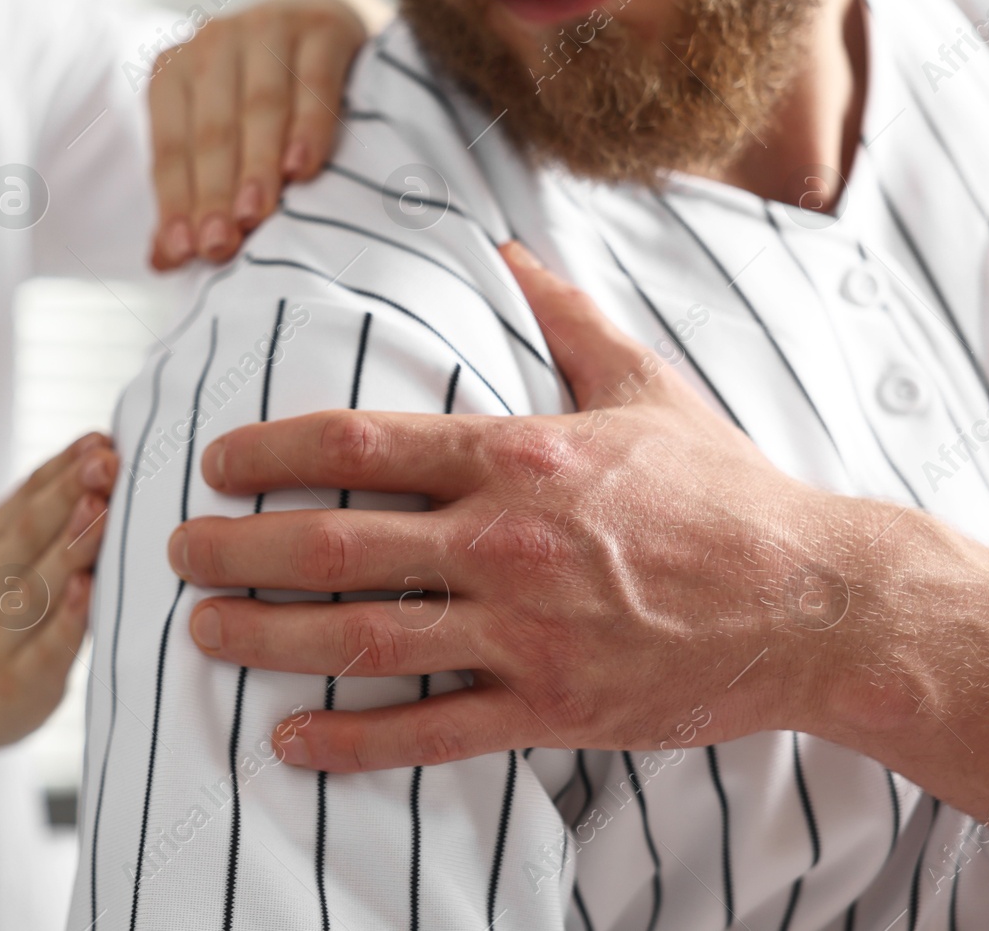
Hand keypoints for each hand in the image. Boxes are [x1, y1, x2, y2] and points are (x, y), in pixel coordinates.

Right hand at [0, 432, 116, 757]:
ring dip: (71, 544)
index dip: (65, 468)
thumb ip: (45, 508)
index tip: (101, 440)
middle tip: (106, 462)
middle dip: (70, 492)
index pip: (29, 499)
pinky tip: (85, 590)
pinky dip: (66, 619)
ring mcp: (6, 634)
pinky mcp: (23, 682)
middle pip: (32, 532)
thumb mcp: (2, 553)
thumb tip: (100, 446)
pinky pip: (46, 648)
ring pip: (39, 584)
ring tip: (99, 508)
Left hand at [149, 0, 391, 269]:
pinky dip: (309, 127)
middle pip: (212, 131)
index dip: (176, 202)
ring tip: (256, 215)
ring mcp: (268, 27)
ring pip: (260, 107)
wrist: (327, 24)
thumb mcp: (223, 141)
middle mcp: (213, 43)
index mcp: (174, 73)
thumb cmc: (265, 101)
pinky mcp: (323, 27)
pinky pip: (313, 82)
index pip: (171, 149)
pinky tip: (304, 168)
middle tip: (220, 245)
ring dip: (257, 164)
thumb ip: (193, 198)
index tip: (186, 253)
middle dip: (214, 192)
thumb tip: (164, 263)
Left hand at [170, 244, 879, 771]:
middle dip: (239, 547)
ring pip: (364, 636)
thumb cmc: (723, 489)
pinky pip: (431, 731)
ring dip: (268, 636)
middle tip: (176, 549)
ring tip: (203, 631)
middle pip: (336, 542)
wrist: (813, 601)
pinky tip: (290, 740)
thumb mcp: (644, 383)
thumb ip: (563, 314)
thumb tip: (505, 247)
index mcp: (518, 455)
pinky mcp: (551, 707)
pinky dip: (353, 740)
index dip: (271, 449)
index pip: (361, 441)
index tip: (216, 461)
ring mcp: (525, 632)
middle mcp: (506, 541)